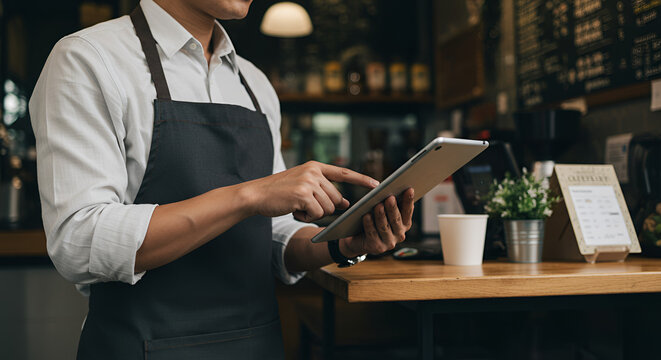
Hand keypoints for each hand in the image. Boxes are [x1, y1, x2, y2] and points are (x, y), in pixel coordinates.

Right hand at [240, 161, 378, 221]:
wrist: (256, 195)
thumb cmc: (279, 193)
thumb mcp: (303, 187)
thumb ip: (323, 191)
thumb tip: (345, 202)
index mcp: (315, 166)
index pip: (344, 173)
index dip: (361, 179)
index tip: (377, 184)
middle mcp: (313, 172)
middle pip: (336, 198)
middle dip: (324, 207)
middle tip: (304, 205)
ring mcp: (308, 182)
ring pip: (328, 208)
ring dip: (314, 213)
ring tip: (297, 206)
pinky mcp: (303, 195)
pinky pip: (317, 214)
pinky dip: (306, 217)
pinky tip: (294, 210)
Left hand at [340, 188, 414, 255]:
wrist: (359, 239)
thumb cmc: (374, 220)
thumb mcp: (384, 211)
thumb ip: (390, 203)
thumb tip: (391, 188)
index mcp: (405, 224)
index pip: (408, 211)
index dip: (408, 200)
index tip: (409, 189)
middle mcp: (400, 234)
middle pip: (396, 219)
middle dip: (393, 208)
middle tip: (390, 197)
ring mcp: (389, 242)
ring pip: (384, 227)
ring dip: (381, 215)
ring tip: (378, 205)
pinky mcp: (376, 247)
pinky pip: (372, 233)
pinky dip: (369, 224)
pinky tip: (366, 216)